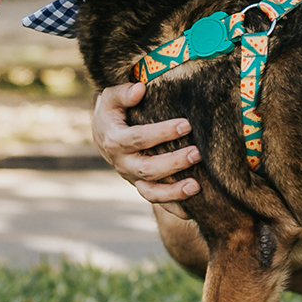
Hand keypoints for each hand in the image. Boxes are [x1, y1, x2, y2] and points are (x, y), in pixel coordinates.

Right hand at [91, 81, 200, 204]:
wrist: (104, 132)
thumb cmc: (113, 110)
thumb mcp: (111, 97)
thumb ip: (123, 93)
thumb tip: (140, 89)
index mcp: (115, 140)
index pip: (138, 138)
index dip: (162, 133)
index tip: (186, 124)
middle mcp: (123, 164)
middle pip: (147, 169)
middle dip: (173, 163)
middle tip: (197, 153)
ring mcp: (132, 178)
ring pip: (150, 192)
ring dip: (173, 192)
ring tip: (197, 186)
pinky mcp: (142, 186)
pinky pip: (157, 202)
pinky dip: (173, 208)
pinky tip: (192, 211)